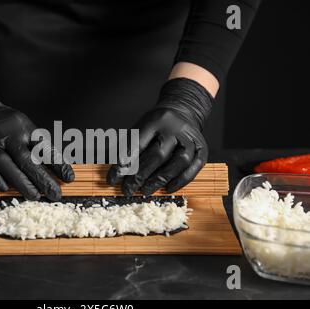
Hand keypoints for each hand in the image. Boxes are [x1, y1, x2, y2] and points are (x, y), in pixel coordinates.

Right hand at [0, 87, 73, 200]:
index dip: (58, 164)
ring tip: (35, 196)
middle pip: (26, 160)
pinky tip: (5, 189)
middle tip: (55, 194)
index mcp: (24, 127)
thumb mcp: (25, 126)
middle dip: (42, 179)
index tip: (69, 178)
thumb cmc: (6, 123)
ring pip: (6, 166)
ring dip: (21, 183)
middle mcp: (7, 134)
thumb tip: (58, 170)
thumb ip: (38, 146)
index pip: (44, 147)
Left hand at [107, 78, 212, 194]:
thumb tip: (111, 168)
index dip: (124, 164)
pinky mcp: (202, 148)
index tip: (113, 179)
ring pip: (178, 162)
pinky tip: (167, 189)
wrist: (183, 111)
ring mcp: (191, 138)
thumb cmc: (156, 126)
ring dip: (160, 180)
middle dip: (140, 175)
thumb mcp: (139, 128)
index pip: (137, 144)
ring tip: (145, 192)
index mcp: (156, 120)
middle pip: (157, 155)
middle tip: (127, 190)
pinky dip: (180, 181)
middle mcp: (175, 128)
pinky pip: (193, 168)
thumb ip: (126, 146)